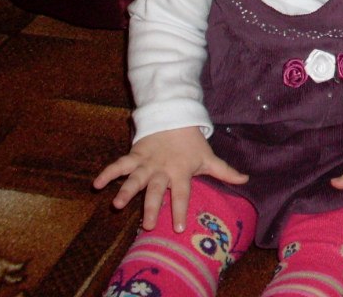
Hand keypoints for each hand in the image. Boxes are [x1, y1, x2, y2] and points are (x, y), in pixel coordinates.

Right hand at [92, 126, 248, 232]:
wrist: (174, 115)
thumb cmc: (191, 143)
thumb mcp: (208, 157)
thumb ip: (225, 171)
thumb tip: (247, 180)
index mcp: (181, 171)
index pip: (183, 193)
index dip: (181, 209)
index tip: (179, 227)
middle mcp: (163, 168)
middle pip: (156, 189)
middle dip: (152, 206)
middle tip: (148, 224)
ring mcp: (147, 162)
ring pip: (135, 177)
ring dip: (126, 190)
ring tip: (117, 204)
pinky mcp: (134, 154)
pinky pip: (119, 164)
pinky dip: (107, 172)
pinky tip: (95, 184)